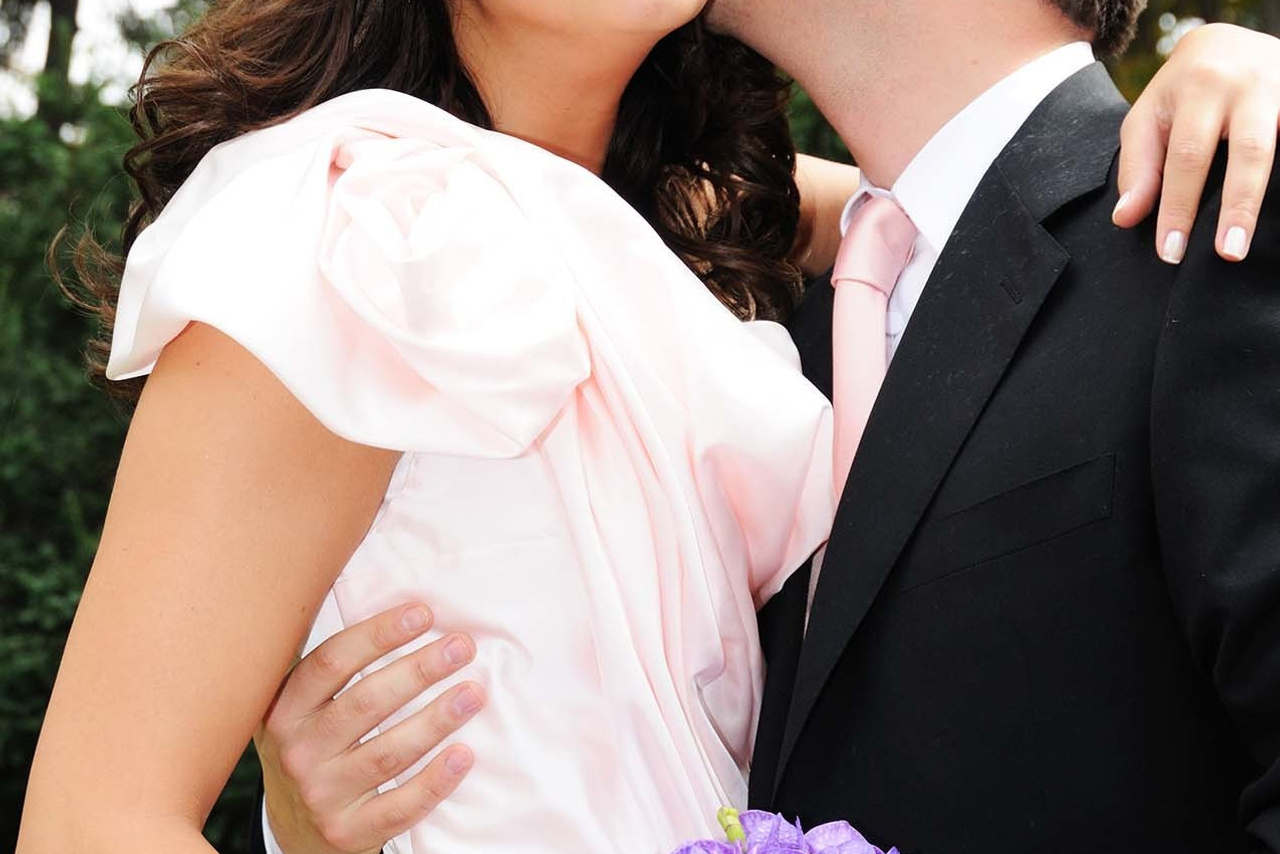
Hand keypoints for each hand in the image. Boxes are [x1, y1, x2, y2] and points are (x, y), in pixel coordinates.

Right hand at [254, 603, 484, 853]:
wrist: (297, 830)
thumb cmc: (314, 746)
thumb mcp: (300, 706)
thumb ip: (330, 665)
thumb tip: (394, 600)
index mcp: (284, 710)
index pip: (330, 663)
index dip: (378, 635)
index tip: (424, 613)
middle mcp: (297, 752)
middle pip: (365, 703)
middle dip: (419, 670)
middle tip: (462, 646)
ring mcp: (321, 795)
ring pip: (386, 753)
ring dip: (436, 720)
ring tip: (474, 692)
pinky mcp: (348, 832)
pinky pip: (399, 806)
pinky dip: (434, 781)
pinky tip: (464, 754)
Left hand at [1114, 23, 1279, 263]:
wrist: (1228, 46)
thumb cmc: (1180, 93)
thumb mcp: (1148, 119)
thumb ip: (1138, 167)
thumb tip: (1126, 219)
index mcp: (1201, 86)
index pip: (1187, 157)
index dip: (1177, 207)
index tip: (1170, 252)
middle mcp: (1248, 84)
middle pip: (1248, 152)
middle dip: (1235, 207)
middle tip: (1226, 254)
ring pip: (1277, 149)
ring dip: (1262, 199)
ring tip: (1250, 243)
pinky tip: (1276, 213)